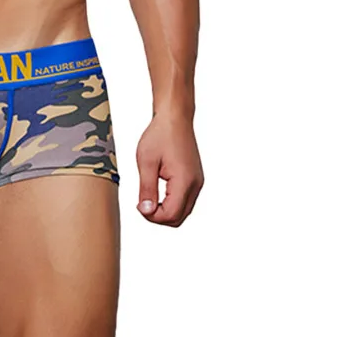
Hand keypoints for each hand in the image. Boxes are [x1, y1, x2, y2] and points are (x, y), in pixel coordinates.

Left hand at [134, 110, 203, 225]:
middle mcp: (195, 185)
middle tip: (142, 204)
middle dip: (159, 217)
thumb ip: (146, 189)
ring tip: (148, 197)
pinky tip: (159, 193)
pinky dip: (172, 202)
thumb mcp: (146, 162)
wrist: (174, 118)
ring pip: (183, 211)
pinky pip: (185, 200)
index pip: (170, 215)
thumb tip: (146, 211)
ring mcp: (197, 182)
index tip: (139, 205)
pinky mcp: (195, 179)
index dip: (152, 216)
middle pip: (178, 218)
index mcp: (184, 181)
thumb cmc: (160, 135)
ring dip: (165, 210)